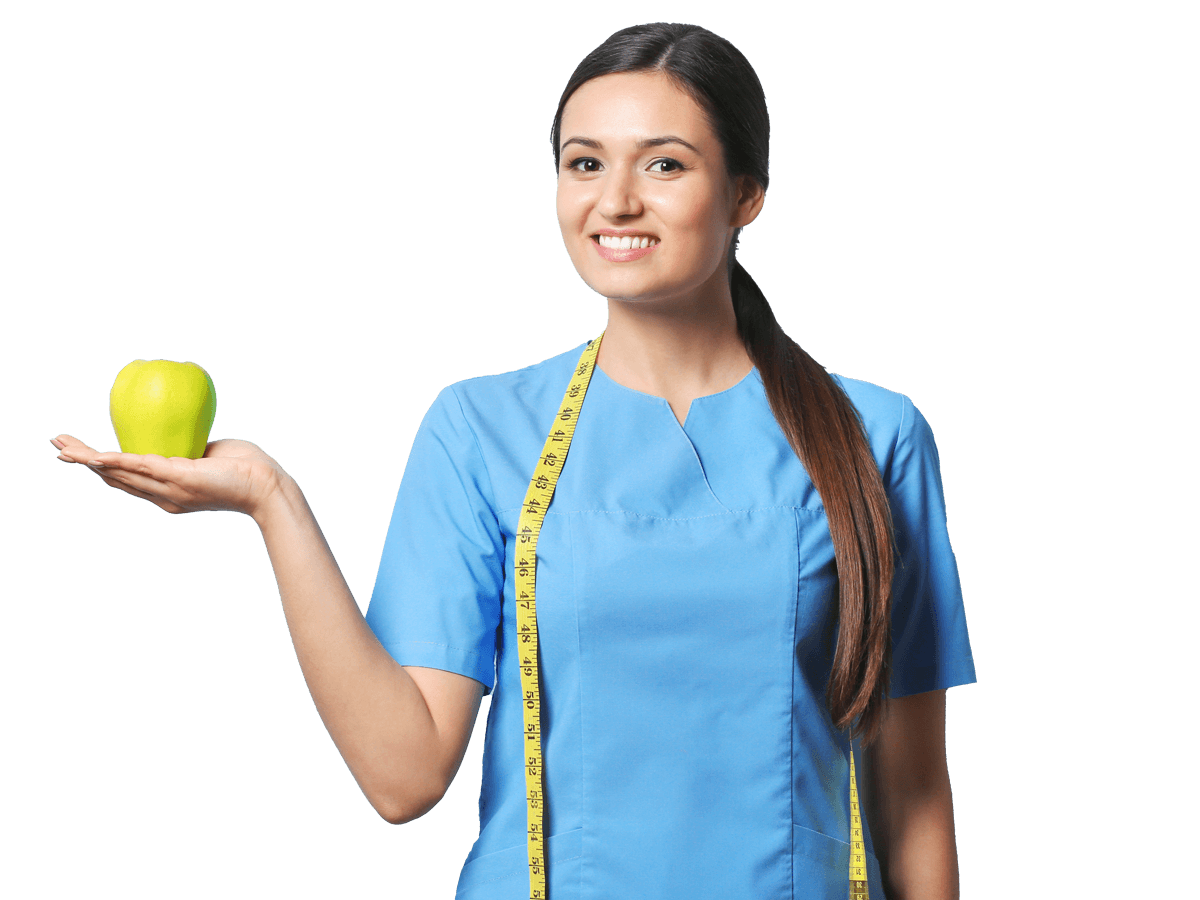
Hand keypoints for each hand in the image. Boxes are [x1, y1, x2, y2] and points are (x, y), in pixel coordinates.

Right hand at [52, 434, 287, 518]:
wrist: (268, 485)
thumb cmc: (247, 469)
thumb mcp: (209, 457)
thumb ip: (191, 451)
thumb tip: (185, 436)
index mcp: (169, 492)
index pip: (129, 480)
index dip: (103, 469)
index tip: (82, 456)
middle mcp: (164, 495)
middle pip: (114, 479)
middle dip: (84, 463)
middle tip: (58, 449)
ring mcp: (169, 488)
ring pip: (118, 474)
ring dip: (88, 461)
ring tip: (63, 450)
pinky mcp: (177, 478)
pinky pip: (138, 467)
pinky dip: (113, 461)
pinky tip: (93, 456)